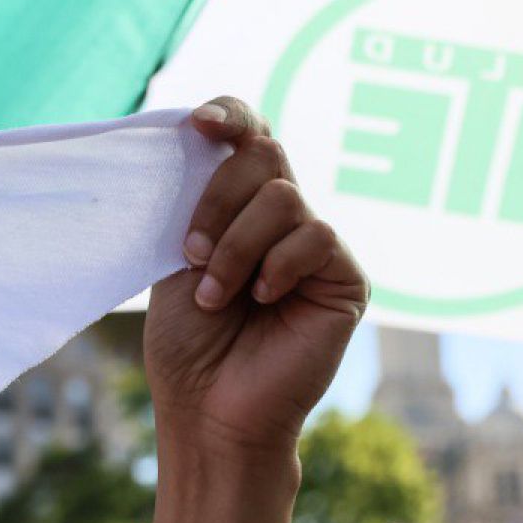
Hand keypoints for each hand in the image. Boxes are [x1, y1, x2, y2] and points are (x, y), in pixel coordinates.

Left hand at [144, 97, 368, 467]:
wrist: (209, 407)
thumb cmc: (187, 341)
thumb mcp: (177, 257)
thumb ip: (195, 200)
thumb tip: (201, 137)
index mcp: (238, 204)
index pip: (248, 134)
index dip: (230, 115)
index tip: (199, 124)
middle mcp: (281, 217)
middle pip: (264, 154)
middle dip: (216, 199)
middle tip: (191, 254)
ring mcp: (316, 245)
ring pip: (283, 198)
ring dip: (236, 245)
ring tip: (216, 295)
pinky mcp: (346, 277)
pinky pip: (316, 236)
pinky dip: (277, 266)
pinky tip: (263, 299)